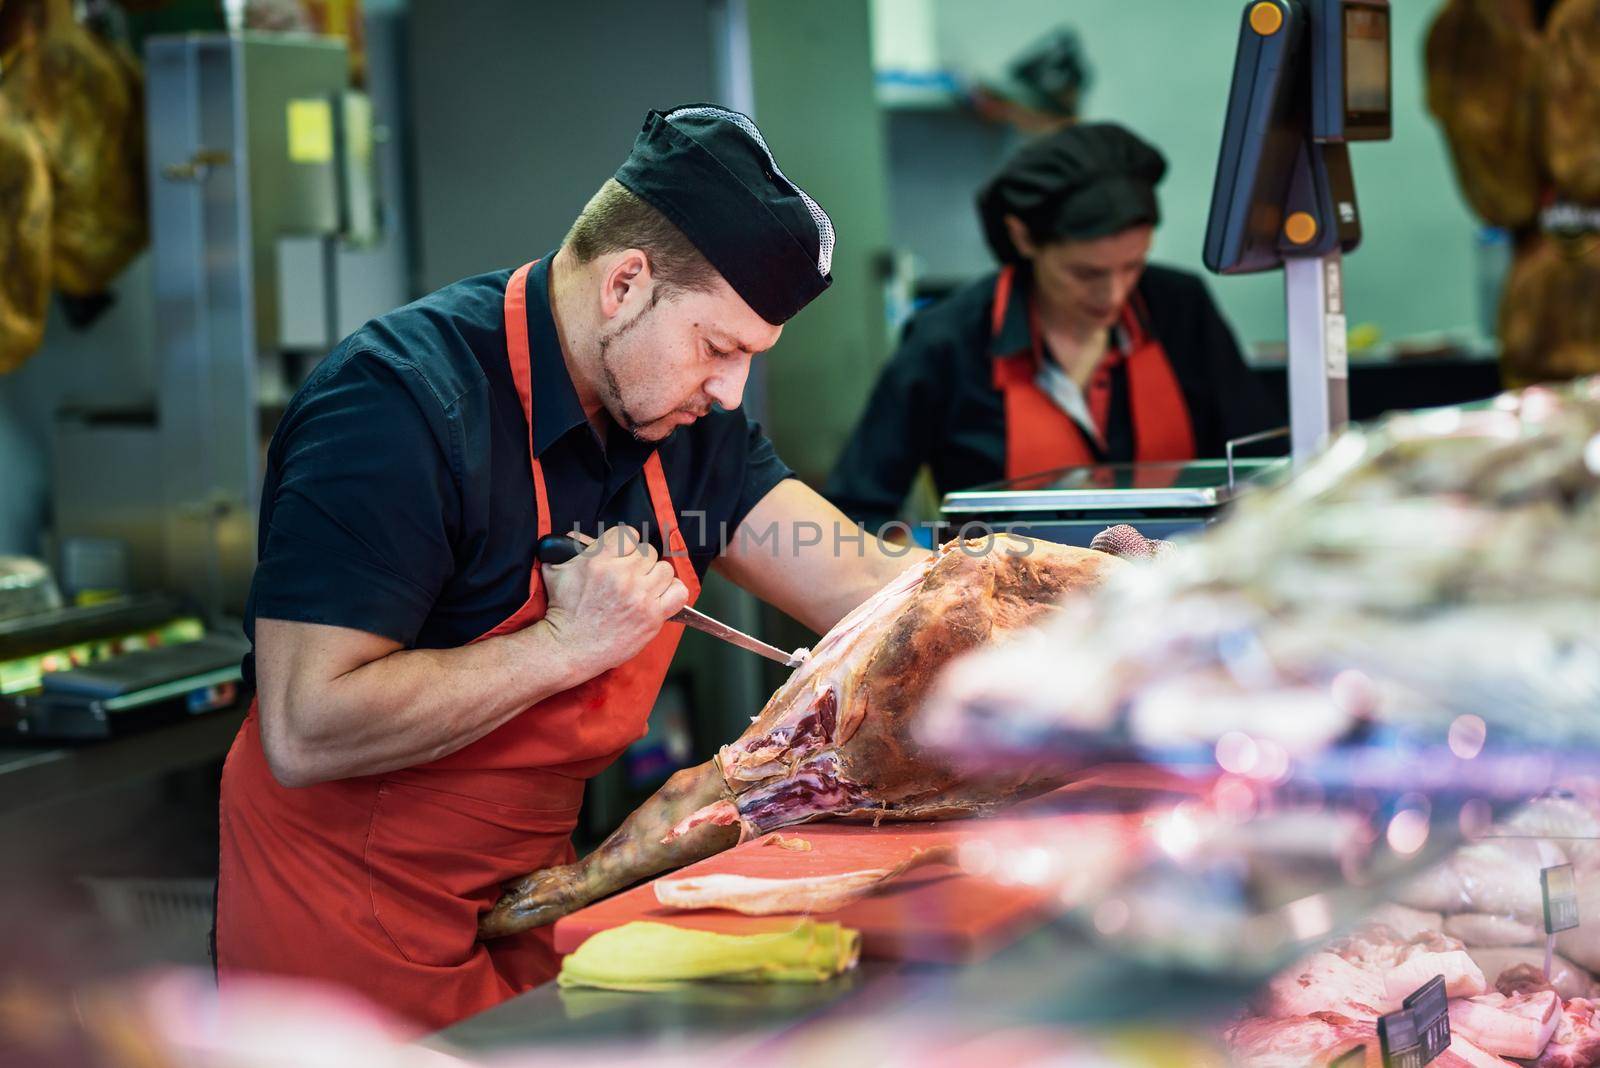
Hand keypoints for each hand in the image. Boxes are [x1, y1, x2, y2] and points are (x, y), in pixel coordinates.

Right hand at [539, 526, 688, 678]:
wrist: (570, 648)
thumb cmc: (562, 611)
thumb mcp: (556, 570)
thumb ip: (570, 546)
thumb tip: (583, 537)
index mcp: (598, 561)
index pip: (629, 534)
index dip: (625, 544)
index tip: (621, 555)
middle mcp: (622, 576)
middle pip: (648, 552)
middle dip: (638, 563)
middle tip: (628, 576)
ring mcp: (639, 597)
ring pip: (665, 569)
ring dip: (655, 576)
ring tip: (642, 587)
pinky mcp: (652, 617)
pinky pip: (679, 592)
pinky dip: (673, 591)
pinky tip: (659, 596)